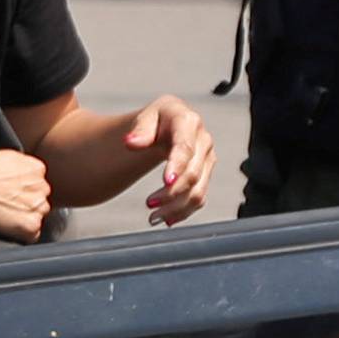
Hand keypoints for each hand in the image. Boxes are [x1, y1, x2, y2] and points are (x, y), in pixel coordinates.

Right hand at [0, 149, 53, 244]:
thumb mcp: (8, 157)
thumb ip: (23, 167)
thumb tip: (22, 174)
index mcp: (37, 169)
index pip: (38, 183)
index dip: (25, 190)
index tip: (12, 192)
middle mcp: (42, 188)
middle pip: (40, 200)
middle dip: (27, 203)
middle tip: (7, 204)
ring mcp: (38, 208)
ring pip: (37, 216)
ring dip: (25, 217)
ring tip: (4, 214)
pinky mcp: (31, 226)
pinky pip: (32, 234)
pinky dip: (20, 233)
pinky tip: (6, 225)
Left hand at [128, 96, 215, 225]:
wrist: (169, 125)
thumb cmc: (157, 120)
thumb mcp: (146, 118)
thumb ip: (139, 130)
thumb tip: (131, 142)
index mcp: (188, 122)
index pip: (185, 148)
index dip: (178, 165)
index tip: (166, 181)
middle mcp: (203, 141)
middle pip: (192, 174)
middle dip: (171, 192)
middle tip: (148, 203)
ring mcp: (207, 160)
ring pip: (197, 191)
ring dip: (176, 208)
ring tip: (153, 217)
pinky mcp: (205, 175)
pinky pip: (199, 199)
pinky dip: (183, 212)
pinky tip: (166, 219)